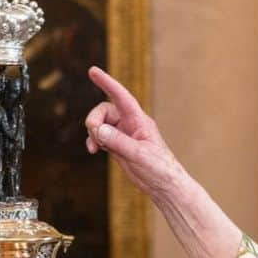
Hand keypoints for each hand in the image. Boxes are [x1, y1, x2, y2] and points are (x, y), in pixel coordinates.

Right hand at [84, 66, 186, 200]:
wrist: (164, 186)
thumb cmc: (159, 169)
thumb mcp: (138, 154)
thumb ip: (118, 142)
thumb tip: (99, 130)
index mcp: (139, 120)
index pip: (121, 96)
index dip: (107, 83)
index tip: (92, 71)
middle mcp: (130, 124)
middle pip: (105, 111)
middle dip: (94, 121)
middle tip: (94, 135)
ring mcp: (124, 135)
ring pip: (101, 124)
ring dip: (93, 133)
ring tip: (94, 148)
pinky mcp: (119, 146)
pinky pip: (102, 137)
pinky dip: (94, 141)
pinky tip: (93, 150)